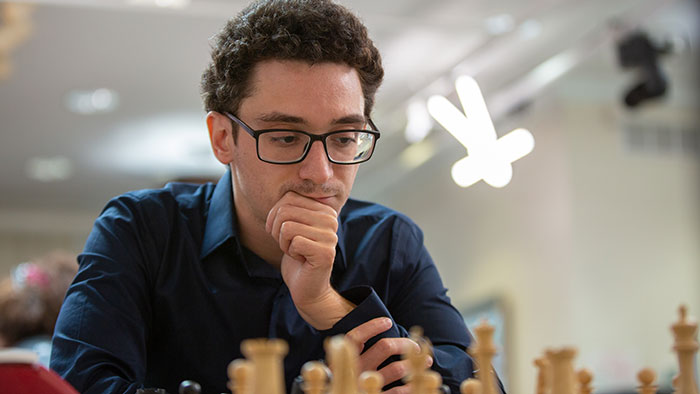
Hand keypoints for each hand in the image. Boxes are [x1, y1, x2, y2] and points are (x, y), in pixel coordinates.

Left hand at [266, 191, 352, 328]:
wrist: (308, 287)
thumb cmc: (297, 256)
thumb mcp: (291, 226)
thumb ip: (290, 208)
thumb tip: (282, 195)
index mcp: (325, 210)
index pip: (288, 198)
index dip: (275, 216)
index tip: (285, 233)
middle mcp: (331, 220)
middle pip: (285, 211)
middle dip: (277, 231)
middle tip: (289, 244)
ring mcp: (330, 236)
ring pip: (286, 226)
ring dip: (283, 243)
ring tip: (296, 251)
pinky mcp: (325, 252)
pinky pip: (293, 242)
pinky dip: (290, 252)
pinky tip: (301, 259)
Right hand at [346, 317, 433, 392]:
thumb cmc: (347, 384)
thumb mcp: (342, 369)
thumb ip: (353, 355)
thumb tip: (379, 335)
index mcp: (345, 360)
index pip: (356, 337)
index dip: (372, 327)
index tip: (388, 322)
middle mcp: (356, 371)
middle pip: (384, 348)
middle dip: (405, 343)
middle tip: (416, 345)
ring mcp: (366, 385)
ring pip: (396, 368)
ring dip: (414, 363)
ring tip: (425, 361)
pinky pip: (398, 391)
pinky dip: (410, 385)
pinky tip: (416, 380)